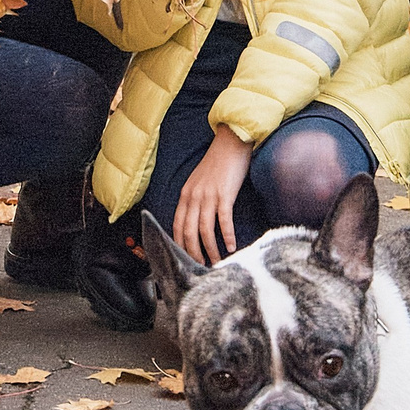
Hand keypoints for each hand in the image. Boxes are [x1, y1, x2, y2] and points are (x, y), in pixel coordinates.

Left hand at [174, 125, 253, 263]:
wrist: (231, 142)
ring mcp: (208, 196)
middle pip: (188, 232)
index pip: (177, 226)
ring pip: (205, 230)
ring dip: (211, 249)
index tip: (186, 260)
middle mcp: (193, 197)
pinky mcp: (225, 194)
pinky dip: (227, 236)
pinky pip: (224, 220)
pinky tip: (232, 246)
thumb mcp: (199, 181)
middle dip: (194, 253)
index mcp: (185, 195)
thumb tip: (196, 222)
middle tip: (201, 267)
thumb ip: (195, 199)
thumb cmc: (218, 163)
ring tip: (217, 262)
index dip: (180, 246)